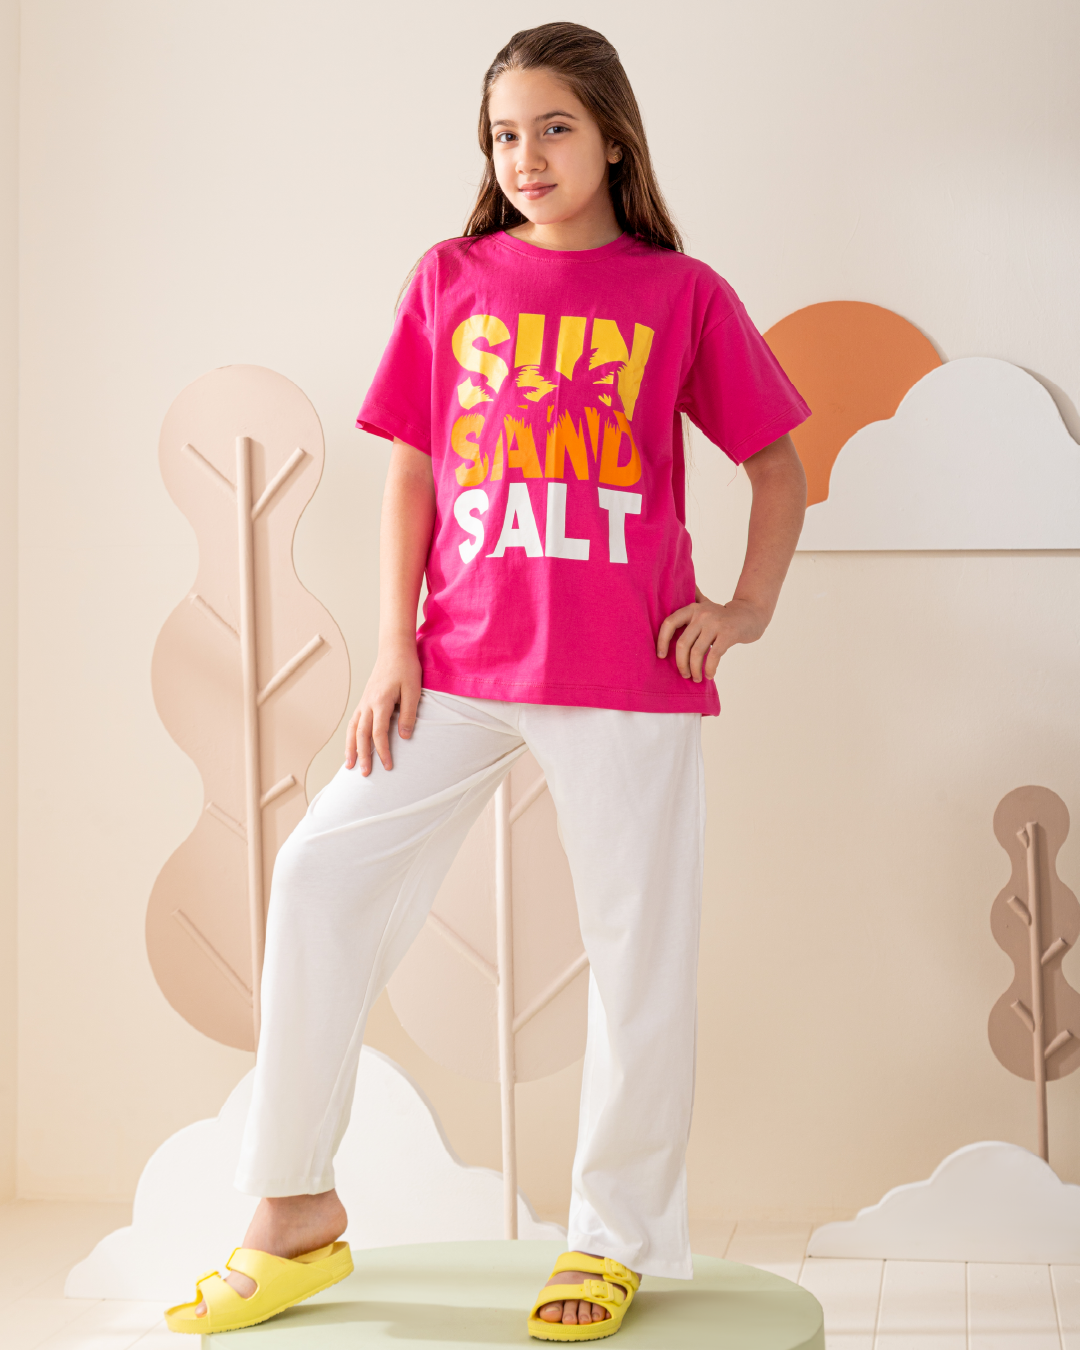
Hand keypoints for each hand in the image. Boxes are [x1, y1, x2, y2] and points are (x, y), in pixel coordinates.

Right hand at [345, 638, 421, 774]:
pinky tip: (351, 746)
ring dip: (351, 748)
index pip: (378, 733)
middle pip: (362, 735)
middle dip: (363, 756)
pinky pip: (354, 721)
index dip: (383, 751)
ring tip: (349, 766)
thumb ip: (409, 714)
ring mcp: (364, 701)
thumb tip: (405, 737)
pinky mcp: (364, 700)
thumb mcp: (413, 691)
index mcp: (381, 702)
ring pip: (353, 729)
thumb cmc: (406, 669)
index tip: (387, 766)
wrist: (394, 650)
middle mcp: (368, 703)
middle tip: (365, 774)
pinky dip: (351, 736)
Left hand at [656, 587, 768, 681]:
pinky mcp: (728, 633)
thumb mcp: (705, 606)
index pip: (669, 623)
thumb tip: (671, 595)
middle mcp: (702, 614)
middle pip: (683, 643)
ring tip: (696, 678)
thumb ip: (690, 604)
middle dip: (681, 663)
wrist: (751, 615)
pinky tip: (709, 675)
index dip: (662, 641)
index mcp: (692, 608)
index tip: (661, 656)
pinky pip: (713, 656)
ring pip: (697, 652)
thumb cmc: (724, 616)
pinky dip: (709, 669)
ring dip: (695, 669)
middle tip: (684, 674)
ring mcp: (715, 623)